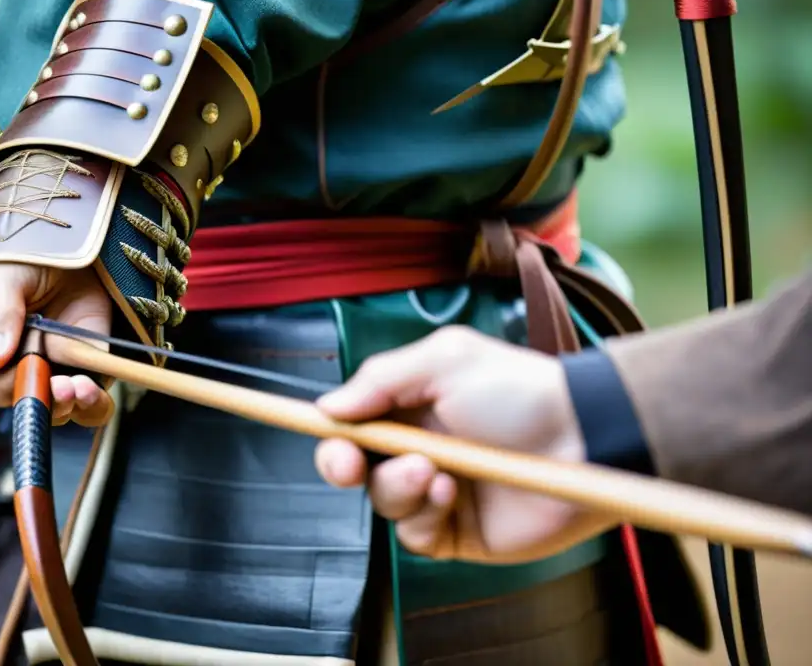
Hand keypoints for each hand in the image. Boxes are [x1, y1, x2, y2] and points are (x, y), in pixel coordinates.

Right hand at [0, 263, 114, 426]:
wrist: (70, 246)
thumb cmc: (21, 253)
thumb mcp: (3, 274)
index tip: (12, 359)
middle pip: (2, 396)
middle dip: (29, 391)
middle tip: (56, 381)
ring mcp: (36, 369)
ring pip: (41, 408)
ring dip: (60, 406)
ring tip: (76, 388)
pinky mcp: (74, 371)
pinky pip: (81, 405)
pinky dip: (89, 406)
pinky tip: (91, 391)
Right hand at [314, 326, 615, 562]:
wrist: (584, 440)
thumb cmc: (519, 391)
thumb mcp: (446, 360)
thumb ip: (381, 378)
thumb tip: (329, 405)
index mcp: (413, 406)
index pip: (354, 421)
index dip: (329, 429)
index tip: (310, 429)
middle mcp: (420, 448)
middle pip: (355, 467)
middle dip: (342, 464)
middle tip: (348, 463)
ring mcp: (439, 492)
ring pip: (383, 501)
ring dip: (397, 485)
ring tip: (434, 469)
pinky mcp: (458, 532)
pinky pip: (415, 534)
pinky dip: (425, 514)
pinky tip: (452, 493)